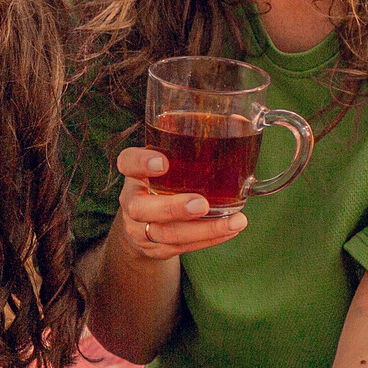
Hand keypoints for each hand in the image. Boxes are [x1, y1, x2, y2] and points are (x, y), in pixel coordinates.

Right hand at [111, 145, 246, 260]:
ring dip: (203, 230)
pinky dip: (210, 239)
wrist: (143, 223)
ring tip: (235, 222)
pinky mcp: (157, 248)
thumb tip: (240, 119)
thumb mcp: (169, 159)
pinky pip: (182, 248)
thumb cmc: (165, 180)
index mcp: (134, 173)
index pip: (127, 163)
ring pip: (167, 234)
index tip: (162, 162)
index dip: (140, 163)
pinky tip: (231, 229)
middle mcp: (132, 202)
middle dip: (173, 208)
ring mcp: (142, 229)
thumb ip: (191, 140)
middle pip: (142, 208)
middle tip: (201, 204)